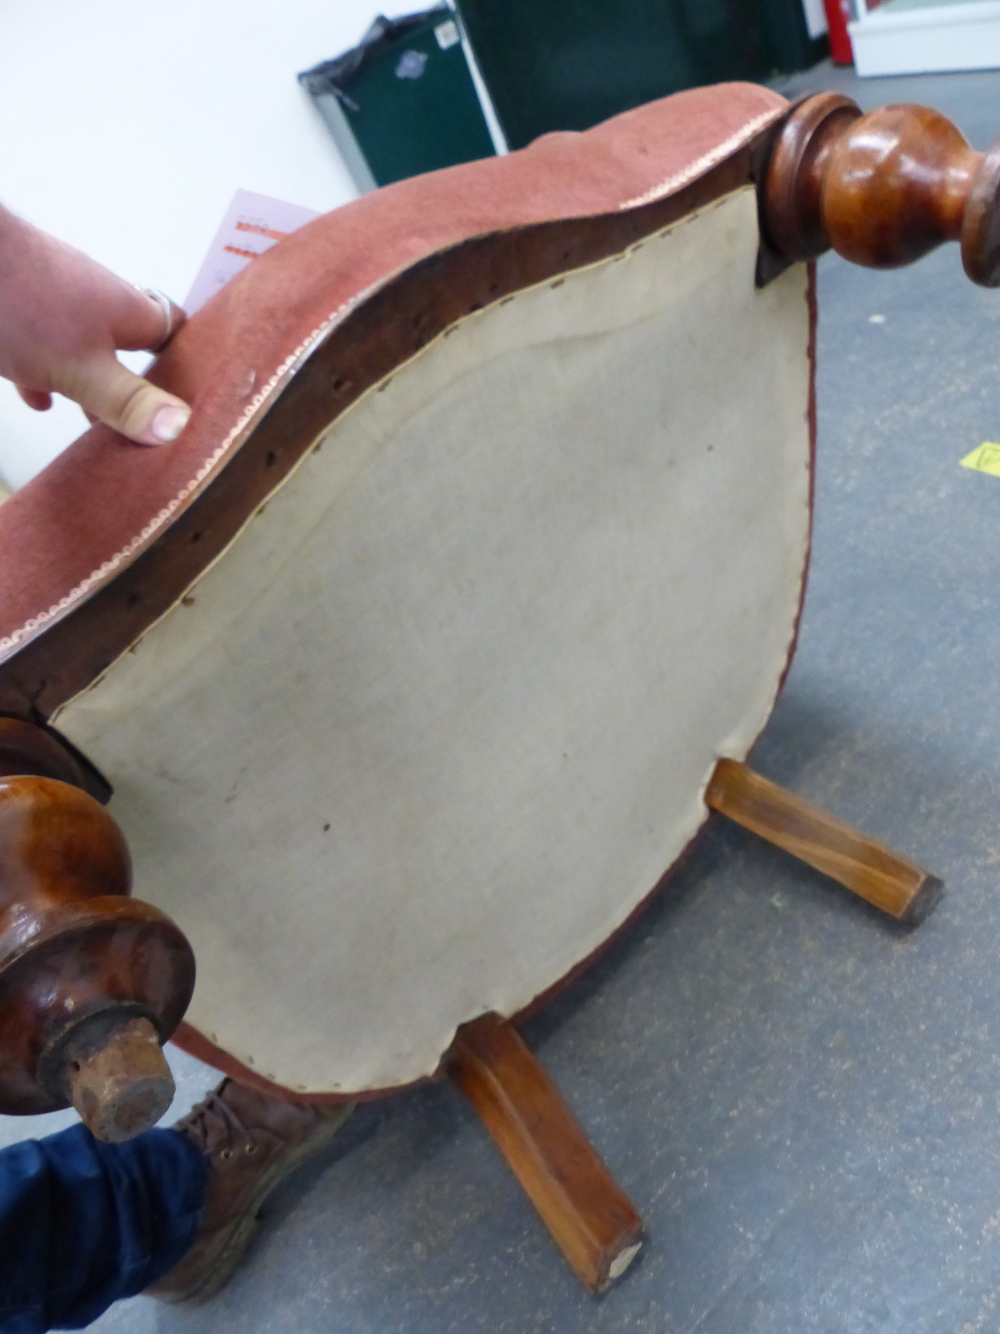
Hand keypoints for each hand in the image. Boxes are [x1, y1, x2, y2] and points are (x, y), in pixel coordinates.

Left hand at [0, 205, 190, 445]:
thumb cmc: (23, 308)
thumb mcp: (82, 369)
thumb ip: (129, 401)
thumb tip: (181, 427)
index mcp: (129, 311)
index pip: (176, 334)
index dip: (188, 366)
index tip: (191, 403)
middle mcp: (101, 297)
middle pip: (130, 346)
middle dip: (134, 385)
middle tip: (140, 430)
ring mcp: (59, 296)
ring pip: (85, 347)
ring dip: (89, 382)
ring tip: (94, 425)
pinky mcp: (20, 300)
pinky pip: (42, 344)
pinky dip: (46, 373)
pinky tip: (40, 401)